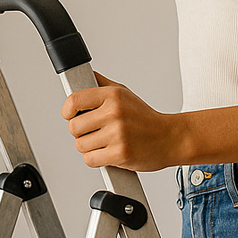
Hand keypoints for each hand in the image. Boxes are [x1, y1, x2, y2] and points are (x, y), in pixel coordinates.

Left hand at [61, 71, 178, 170]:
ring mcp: (117, 134)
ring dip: (88, 148)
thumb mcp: (125, 94)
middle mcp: (114, 113)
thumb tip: (84, 77)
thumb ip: (102, 85)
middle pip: (74, 127)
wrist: (170, 138)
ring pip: (80, 145)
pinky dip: (96, 160)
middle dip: (80, 132)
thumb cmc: (146, 118)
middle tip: (92, 132)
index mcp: (113, 96)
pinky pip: (90, 160)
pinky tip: (107, 153)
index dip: (67, 111)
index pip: (74, 100)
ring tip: (103, 143)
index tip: (70, 115)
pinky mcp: (120, 154)